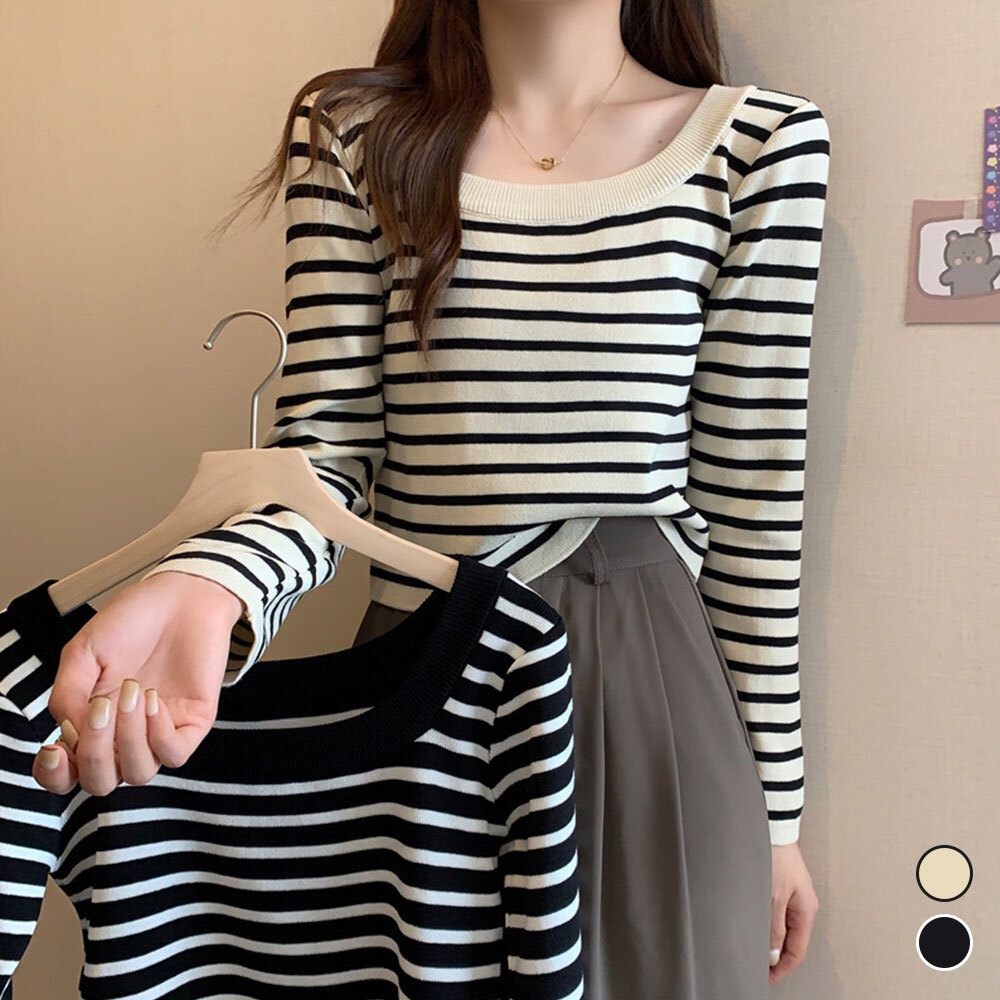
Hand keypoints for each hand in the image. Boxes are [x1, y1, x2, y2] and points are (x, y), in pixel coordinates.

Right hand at [31, 571, 244, 795]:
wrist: (181, 596)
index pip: (68, 772)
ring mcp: (159, 731)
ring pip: (138, 773)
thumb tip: (70, 736)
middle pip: (100, 781)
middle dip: (94, 754)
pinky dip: (160, 734)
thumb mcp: (83, 652)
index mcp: (91, 721)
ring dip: (130, 737)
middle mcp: (124, 734)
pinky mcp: (193, 723)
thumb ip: (67, 696)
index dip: (54, 776)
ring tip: (133, 691)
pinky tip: (154, 700)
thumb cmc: (133, 620)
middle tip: (101, 707)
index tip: (53, 751)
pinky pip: (174, 755)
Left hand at [769, 841, 819, 984]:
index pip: (797, 950)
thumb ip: (774, 927)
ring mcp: (794, 896)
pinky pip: (778, 914)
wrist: (774, 828)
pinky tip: (758, 926)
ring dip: (772, 940)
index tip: (767, 978)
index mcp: (806, 911)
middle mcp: (802, 905)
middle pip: (792, 941)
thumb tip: (774, 954)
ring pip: (784, 928)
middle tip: (758, 966)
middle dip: (777, 956)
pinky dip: (769, 925)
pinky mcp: (783, 886)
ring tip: (755, 949)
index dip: (782, 968)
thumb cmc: (776, 857)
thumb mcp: (773, 897)